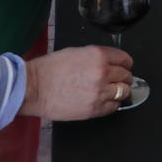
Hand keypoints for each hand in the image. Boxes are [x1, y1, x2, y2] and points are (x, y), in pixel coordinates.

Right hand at [19, 46, 133, 119]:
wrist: (34, 88)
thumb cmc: (49, 69)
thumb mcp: (75, 52)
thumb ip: (96, 57)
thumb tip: (109, 63)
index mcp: (98, 55)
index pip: (125, 59)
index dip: (126, 64)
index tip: (126, 67)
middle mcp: (102, 73)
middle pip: (126, 76)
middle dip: (125, 78)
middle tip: (119, 80)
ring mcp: (100, 92)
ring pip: (124, 92)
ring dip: (120, 92)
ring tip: (113, 92)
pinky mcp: (94, 109)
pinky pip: (114, 107)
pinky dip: (112, 104)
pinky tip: (104, 101)